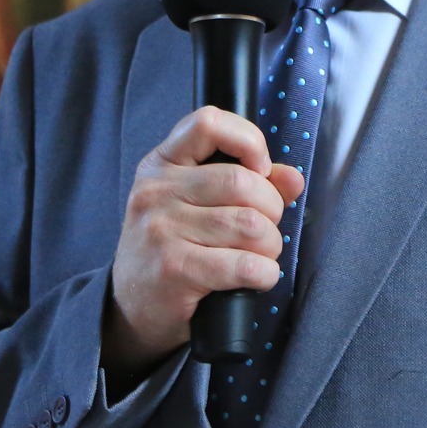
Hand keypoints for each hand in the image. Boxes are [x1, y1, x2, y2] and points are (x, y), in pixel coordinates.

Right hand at [105, 107, 302, 380]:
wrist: (134, 305)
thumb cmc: (173, 248)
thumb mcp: (197, 204)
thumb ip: (247, 183)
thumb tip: (292, 178)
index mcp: (163, 163)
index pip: (209, 123)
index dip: (249, 141)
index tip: (260, 170)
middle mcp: (157, 190)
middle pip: (243, 182)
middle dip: (271, 210)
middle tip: (264, 231)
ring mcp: (161, 229)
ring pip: (250, 225)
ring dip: (270, 246)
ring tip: (260, 256)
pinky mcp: (173, 268)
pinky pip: (244, 265)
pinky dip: (264, 274)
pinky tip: (257, 277)